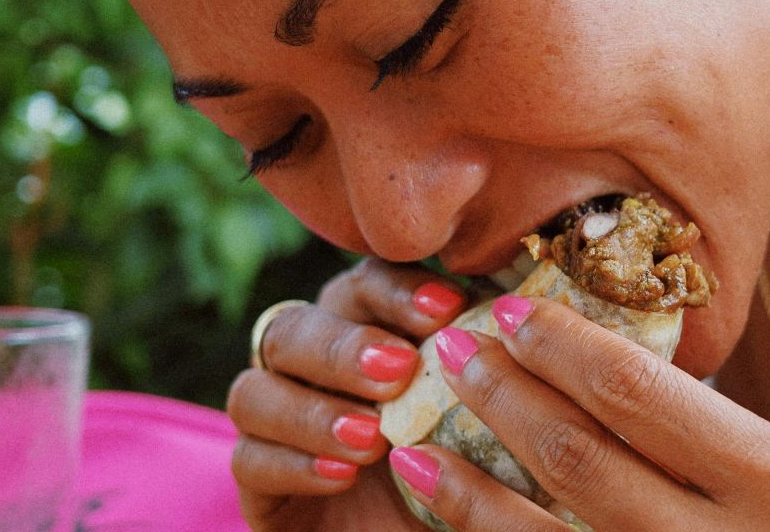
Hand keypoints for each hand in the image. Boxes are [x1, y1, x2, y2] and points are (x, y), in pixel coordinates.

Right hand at [228, 257, 471, 531]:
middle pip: (297, 326)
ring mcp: (277, 425)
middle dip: (347, 346)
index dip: (399, 289)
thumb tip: (521, 309)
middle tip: (399, 370)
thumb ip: (486, 367)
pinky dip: (293, 463)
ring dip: (313, 410)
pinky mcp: (259, 484)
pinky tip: (342, 475)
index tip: (449, 307)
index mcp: (369, 333)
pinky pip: (247, 460)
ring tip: (371, 437)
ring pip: (254, 389)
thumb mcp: (489, 421)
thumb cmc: (474, 477)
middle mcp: (313, 370)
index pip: (366, 284)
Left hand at [387, 295, 769, 531]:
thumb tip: (604, 375)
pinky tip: (445, 525)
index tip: (510, 312)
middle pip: (578, 454)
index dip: (559, 346)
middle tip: (452, 352)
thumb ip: (719, 439)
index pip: (639, 390)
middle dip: (502, 397)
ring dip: (466, 488)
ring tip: (413, 446)